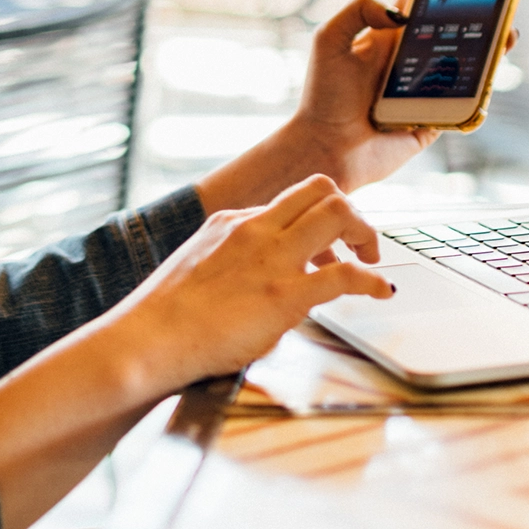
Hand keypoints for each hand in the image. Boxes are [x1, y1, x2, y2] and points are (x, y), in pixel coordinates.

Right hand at [109, 175, 392, 387]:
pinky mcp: (285, 296)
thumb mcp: (198, 265)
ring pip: (338, 213)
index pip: (290, 200)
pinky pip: (346, 275)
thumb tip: (251, 275)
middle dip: (350, 213)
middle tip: (360, 244)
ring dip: (366, 234)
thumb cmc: (165, 316)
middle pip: (322, 189)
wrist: (148, 339)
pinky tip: (380, 291)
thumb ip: (229, 259)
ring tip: (372, 260)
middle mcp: (256, 229)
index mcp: (233, 220)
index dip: (316, 219)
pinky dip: (372, 280)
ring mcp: (272, 259)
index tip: (325, 246)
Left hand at [195, 0, 519, 212]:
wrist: (325, 149)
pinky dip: (479, 97)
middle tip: (500, 6)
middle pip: (450, 35)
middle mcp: (408, 63)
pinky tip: (488, 83)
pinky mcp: (433, 122)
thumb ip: (356, 11)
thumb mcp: (328, 42)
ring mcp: (423, 93)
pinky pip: (464, 108)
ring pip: (464, 69)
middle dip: (476, 20)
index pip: (419, 7)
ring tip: (506, 37)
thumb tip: (400, 11)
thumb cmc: (321, 97)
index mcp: (386, 39)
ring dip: (487, 54)